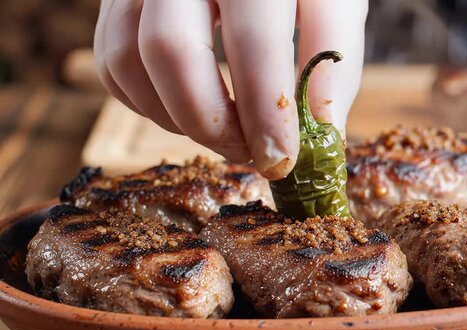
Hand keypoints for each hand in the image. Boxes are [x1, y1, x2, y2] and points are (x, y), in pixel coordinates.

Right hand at [94, 0, 367, 179]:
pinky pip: (114, 62)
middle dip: (212, 123)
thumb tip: (322, 131)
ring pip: (131, 59)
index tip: (282, 159)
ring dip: (178, 118)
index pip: (252, 39)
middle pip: (172, 50)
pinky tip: (192, 108)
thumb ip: (333, 56)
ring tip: (226, 131)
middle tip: (250, 151)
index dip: (265, 111)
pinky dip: (149, 103)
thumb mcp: (334, 0)